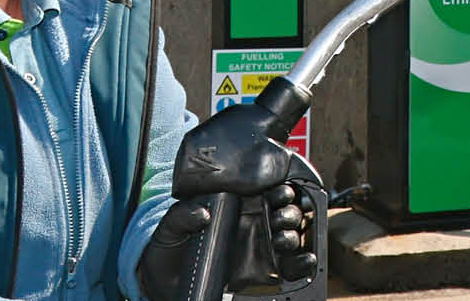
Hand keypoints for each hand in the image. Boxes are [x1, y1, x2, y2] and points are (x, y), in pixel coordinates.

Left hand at [135, 183, 315, 300]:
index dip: (278, 188)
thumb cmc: (168, 247)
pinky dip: (300, 264)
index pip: (264, 190)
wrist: (165, 281)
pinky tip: (304, 260)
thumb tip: (200, 212)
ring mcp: (258, 246)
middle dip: (290, 211)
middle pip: (283, 212)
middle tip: (282, 217)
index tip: (280, 191)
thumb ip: (181, 215)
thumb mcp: (169, 226)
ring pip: (289, 236)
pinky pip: (287, 267)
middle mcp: (251, 222)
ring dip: (295, 235)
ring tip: (283, 239)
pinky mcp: (261, 271)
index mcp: (233, 204)